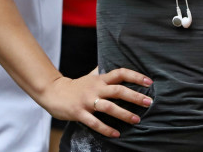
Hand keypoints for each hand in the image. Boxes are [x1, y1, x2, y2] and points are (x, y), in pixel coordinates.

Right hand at [39, 67, 153, 137]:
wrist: (53, 92)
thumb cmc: (75, 86)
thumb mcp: (90, 77)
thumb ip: (103, 73)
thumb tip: (117, 69)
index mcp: (99, 79)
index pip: (120, 73)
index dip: (135, 76)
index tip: (149, 82)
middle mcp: (95, 88)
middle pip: (118, 90)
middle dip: (134, 96)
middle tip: (149, 102)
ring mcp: (87, 101)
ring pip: (108, 107)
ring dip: (124, 114)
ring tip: (136, 119)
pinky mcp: (79, 113)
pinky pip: (95, 122)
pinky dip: (106, 128)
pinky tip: (116, 133)